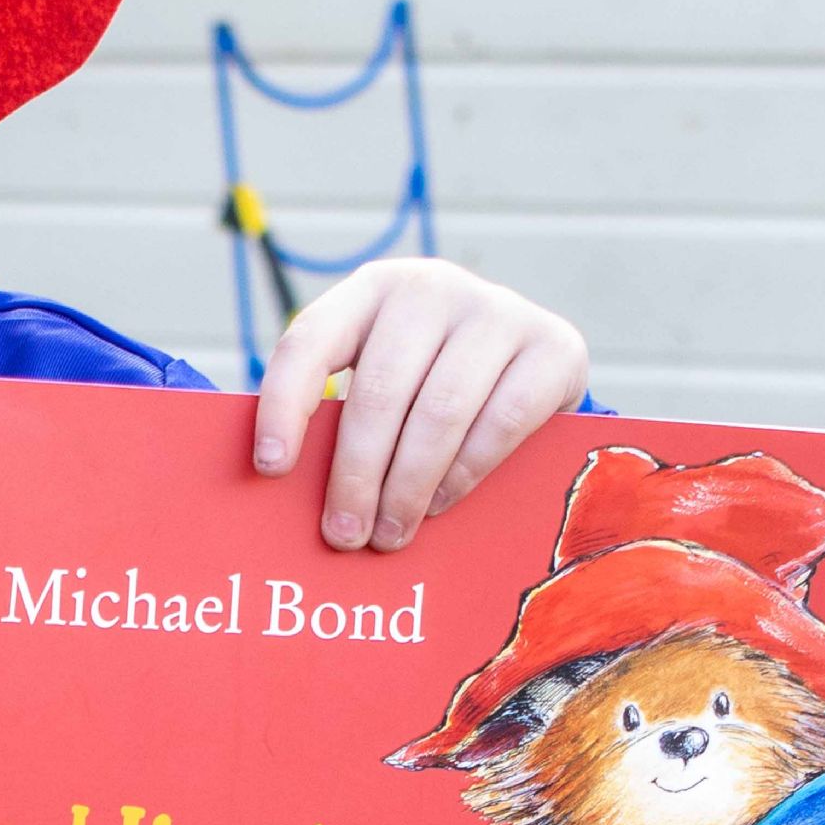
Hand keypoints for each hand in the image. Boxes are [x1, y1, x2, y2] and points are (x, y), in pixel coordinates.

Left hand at [254, 261, 589, 555]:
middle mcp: (433, 287)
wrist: (532, 361)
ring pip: (439, 413)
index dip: (284, 405)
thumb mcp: (382, 379)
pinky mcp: (553, 347)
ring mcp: (498, 311)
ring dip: (408, 487)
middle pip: (380, 391)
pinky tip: (441, 505)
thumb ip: (340, 415)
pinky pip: (500, 424)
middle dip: (356, 475)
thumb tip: (286, 492)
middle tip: (344, 537)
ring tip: (389, 535)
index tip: (271, 469)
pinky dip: (464, 474)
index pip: (310, 341)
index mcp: (372, 289)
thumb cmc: (431, 383)